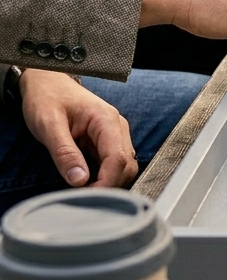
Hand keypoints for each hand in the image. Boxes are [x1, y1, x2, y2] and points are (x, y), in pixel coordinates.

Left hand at [20, 70, 136, 188]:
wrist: (47, 81)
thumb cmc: (46, 97)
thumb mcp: (48, 124)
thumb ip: (64, 153)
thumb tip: (79, 181)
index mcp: (106, 120)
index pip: (118, 159)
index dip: (106, 182)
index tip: (87, 197)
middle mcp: (117, 127)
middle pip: (127, 165)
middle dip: (110, 185)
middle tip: (83, 198)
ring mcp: (114, 134)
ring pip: (123, 166)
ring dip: (107, 181)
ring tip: (83, 191)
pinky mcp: (107, 140)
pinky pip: (113, 163)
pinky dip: (103, 175)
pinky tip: (86, 181)